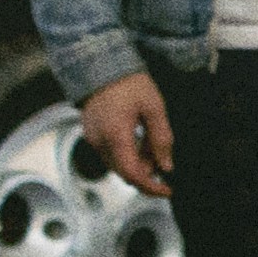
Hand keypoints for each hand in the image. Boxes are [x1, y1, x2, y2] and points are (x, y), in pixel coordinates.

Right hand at [81, 70, 171, 198]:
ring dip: (138, 164)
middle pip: (124, 173)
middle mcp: (99, 141)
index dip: (150, 187)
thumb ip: (161, 139)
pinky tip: (139, 140)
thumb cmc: (129, 84)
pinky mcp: (90, 135)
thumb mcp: (154, 108)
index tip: (167, 191)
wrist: (101, 65)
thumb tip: (166, 167)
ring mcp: (92, 139)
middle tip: (164, 160)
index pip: (131, 173)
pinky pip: (110, 154)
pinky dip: (127, 155)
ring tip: (152, 143)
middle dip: (147, 174)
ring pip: (117, 165)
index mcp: (115, 135)